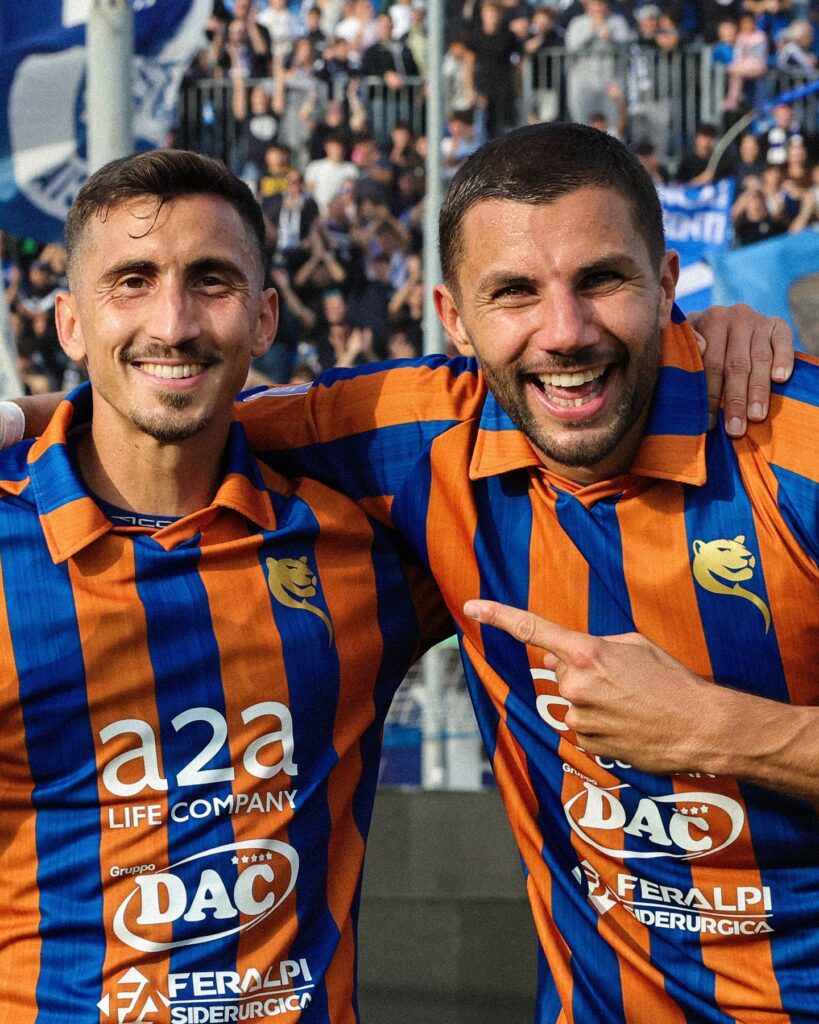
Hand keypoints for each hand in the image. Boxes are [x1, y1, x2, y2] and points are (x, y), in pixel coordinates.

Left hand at [463, 599, 723, 775]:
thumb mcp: (636, 646)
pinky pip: (584, 728)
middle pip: (560, 671)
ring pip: (572, 702)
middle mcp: (576, 685)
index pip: (532, 630)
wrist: (702, 728)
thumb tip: (553, 658)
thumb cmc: (674, 681)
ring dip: (593, 701)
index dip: (498, 616)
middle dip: (581, 671)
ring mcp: (580, 718)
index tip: (472, 606)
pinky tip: (629, 724)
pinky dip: (601, 724)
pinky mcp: (588, 745)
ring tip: (632, 704)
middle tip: (622, 679)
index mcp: (587, 653)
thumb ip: (592, 646)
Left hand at [687, 305, 793, 435]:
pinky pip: (784, 342)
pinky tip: (780, 379)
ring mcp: (758, 320)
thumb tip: (700, 345)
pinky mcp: (778, 324)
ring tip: (756, 416)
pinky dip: (784, 360)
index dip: (710, 394)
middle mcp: (736, 317)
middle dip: (735, 400)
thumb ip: (687, 345)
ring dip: (758, 390)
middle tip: (735, 428)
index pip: (711, 363)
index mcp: (710, 320)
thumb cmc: (700, 341)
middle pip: (736, 365)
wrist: (724, 320)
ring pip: (760, 359)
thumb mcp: (685, 340)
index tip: (709, 422)